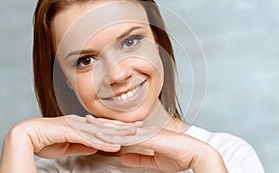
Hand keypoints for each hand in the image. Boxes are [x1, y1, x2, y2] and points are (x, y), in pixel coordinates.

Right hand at [0, 115, 141, 172]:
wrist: (27, 134)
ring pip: (102, 130)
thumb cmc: (46, 139)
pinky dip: (103, 142)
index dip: (120, 128)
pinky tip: (114, 146)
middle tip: (142, 127)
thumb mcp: (68, 145)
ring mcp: (77, 126)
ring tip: (134, 136)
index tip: (134, 129)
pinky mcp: (70, 131)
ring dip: (119, 134)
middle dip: (125, 127)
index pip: (105, 126)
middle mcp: (82, 122)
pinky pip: (89, 138)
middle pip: (107, 125)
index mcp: (82, 124)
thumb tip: (94, 146)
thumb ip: (82, 144)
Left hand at [94, 121, 227, 172]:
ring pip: (120, 129)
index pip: (121, 129)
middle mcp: (142, 131)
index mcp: (143, 134)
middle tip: (84, 118)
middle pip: (117, 125)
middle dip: (100, 122)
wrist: (195, 153)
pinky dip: (114, 135)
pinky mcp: (149, 137)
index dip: (107, 126)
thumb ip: (139, 158)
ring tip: (88, 123)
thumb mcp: (154, 160)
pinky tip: (103, 134)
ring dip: (103, 126)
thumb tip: (123, 157)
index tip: (94, 125)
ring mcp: (145, 132)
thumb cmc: (178, 155)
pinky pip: (128, 136)